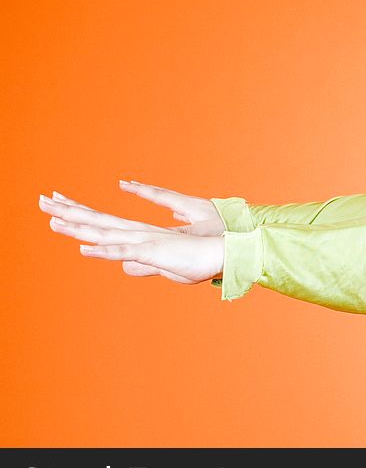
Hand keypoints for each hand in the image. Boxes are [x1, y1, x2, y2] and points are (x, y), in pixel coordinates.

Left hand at [39, 186, 224, 284]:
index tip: (59, 203)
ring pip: (105, 232)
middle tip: (42, 200)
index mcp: (140, 235)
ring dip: (78, 226)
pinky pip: (124, 252)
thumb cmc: (197, 261)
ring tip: (52, 218)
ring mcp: (144, 240)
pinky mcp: (153, 252)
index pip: (103, 222)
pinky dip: (104, 251)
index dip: (80, 213)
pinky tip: (84, 249)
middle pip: (97, 220)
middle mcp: (138, 232)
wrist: (222, 254)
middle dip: (68, 210)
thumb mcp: (164, 266)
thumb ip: (142, 265)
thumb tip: (123, 267)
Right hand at [118, 180, 225, 236]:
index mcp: (190, 206)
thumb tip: (153, 238)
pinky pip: (186, 210)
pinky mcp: (208, 217)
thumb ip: (176, 235)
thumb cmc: (227, 234)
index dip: (140, 191)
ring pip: (175, 201)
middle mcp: (194, 204)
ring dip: (160, 198)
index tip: (123, 183)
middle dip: (146, 190)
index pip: (159, 196)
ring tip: (148, 193)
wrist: (251, 232)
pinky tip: (175, 213)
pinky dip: (175, 209)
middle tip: (128, 183)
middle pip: (165, 195)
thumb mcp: (198, 236)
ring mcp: (202, 210)